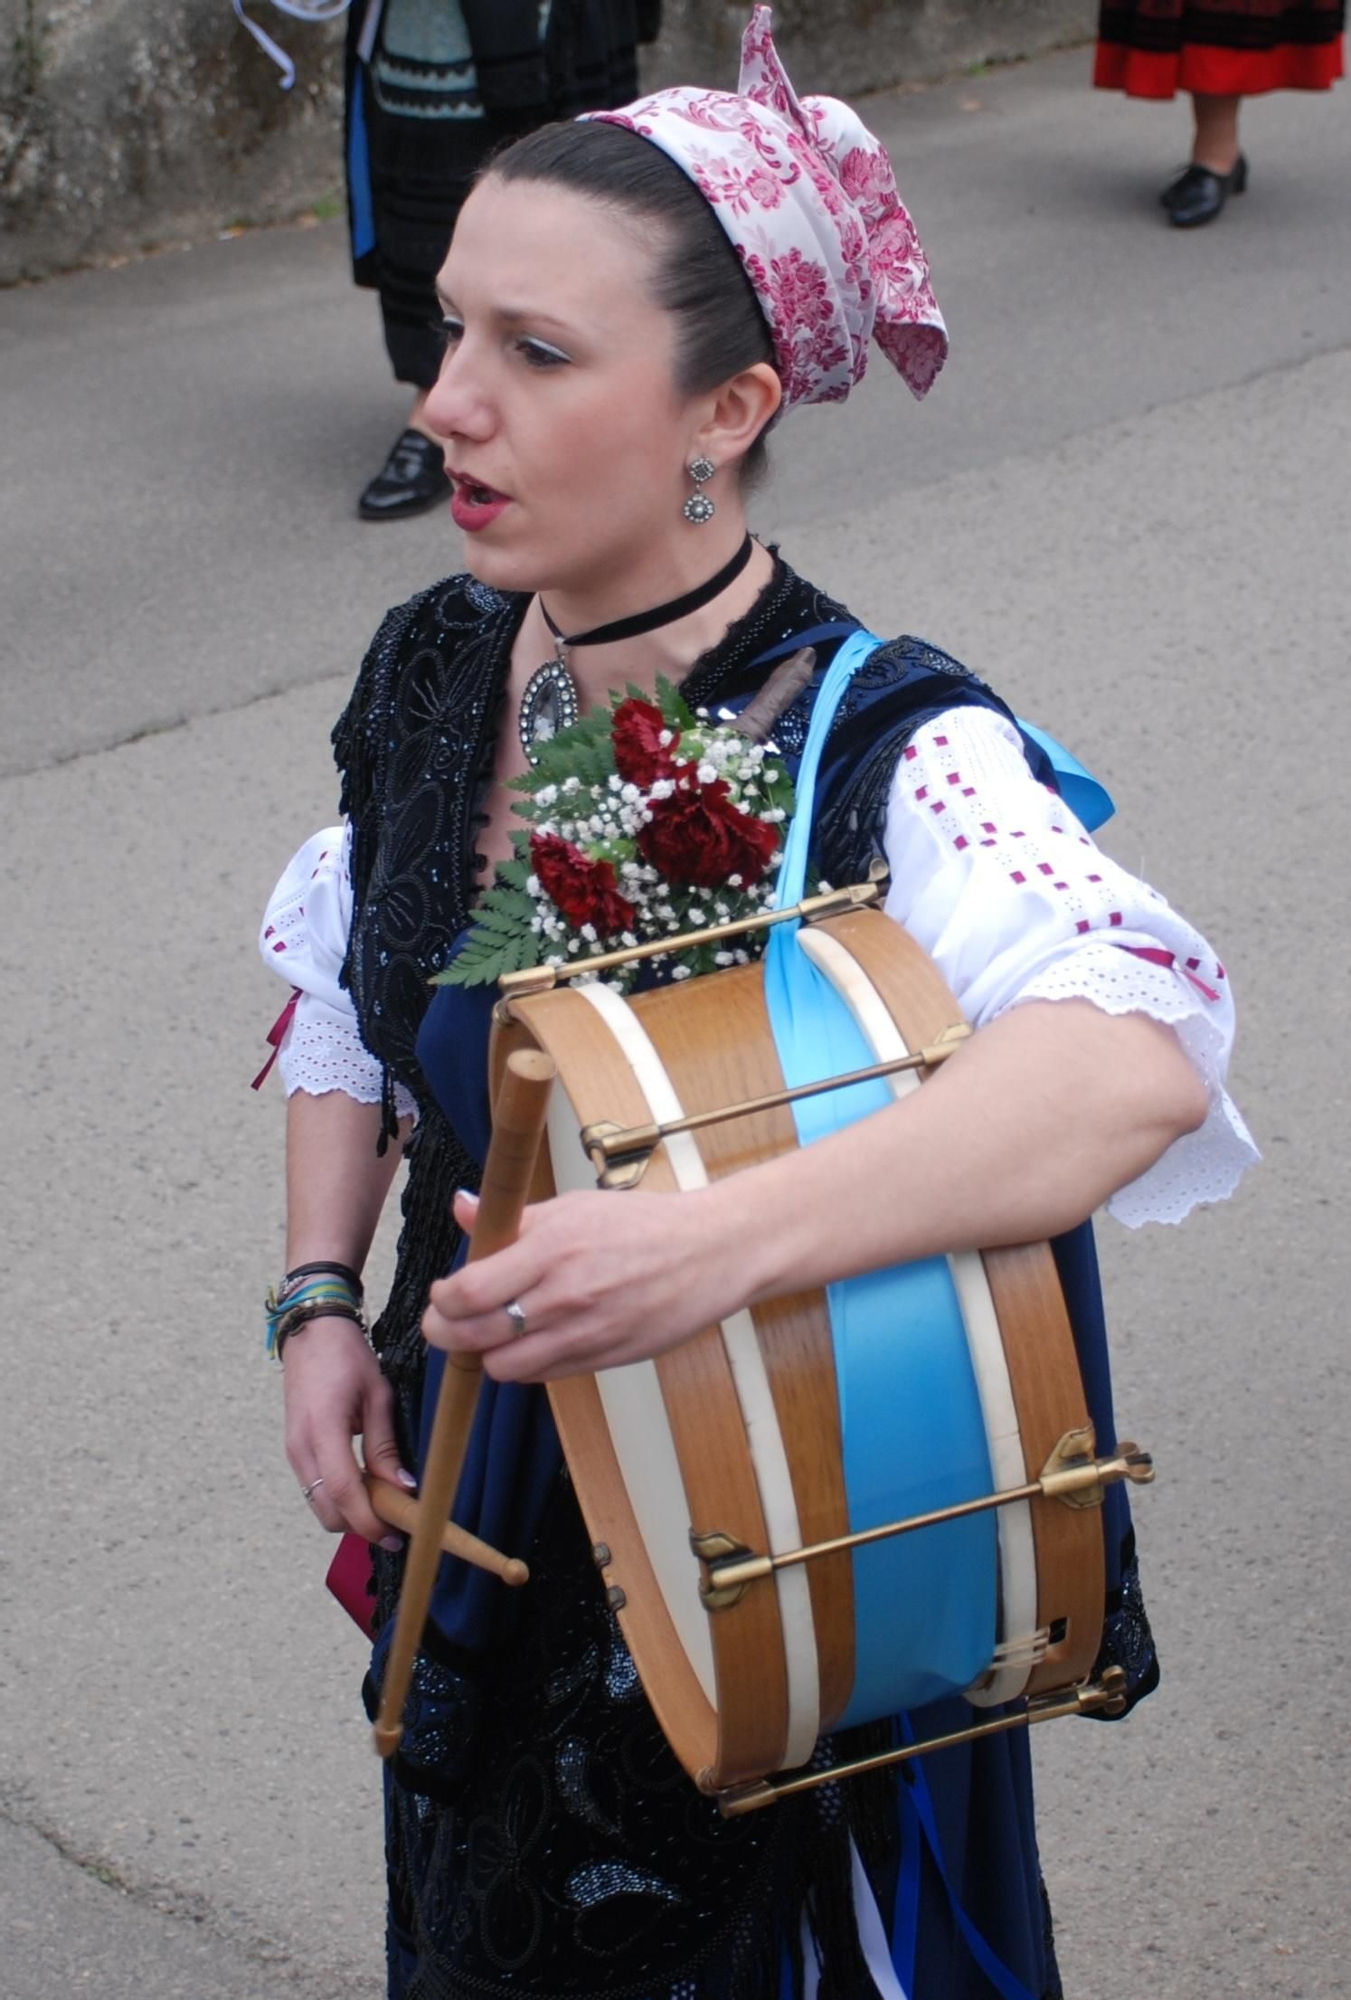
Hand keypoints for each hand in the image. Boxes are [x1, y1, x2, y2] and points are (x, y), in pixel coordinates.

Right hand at [282, 1315, 412, 1544]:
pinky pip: (315, 1488)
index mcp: (322, 1430)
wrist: (311, 1333)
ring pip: (319, 1504)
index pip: (345, 1492)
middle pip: (328, 1510)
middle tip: (397, 1522)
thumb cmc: (346, 1356)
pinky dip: (339, 1498)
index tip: (396, 1535)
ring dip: (350, 1513)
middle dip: (361, 1525)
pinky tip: (365, 1485)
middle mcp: (300, 1447)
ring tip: (384, 1504)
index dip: (370, 1521)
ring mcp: (293, 1451)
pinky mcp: (294, 1450)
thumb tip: (403, 1487)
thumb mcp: (377, 1395)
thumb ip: (385, 1444)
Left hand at [421, 1186, 752, 1383]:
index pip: (466, 1292)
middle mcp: (562, 1296)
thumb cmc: (642, 1225)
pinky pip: (539, 1376)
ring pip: (501, 1366)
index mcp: (550, 1249)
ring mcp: (583, 1334)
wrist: (709, 1254)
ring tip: (491, 1332)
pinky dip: (522, 1364)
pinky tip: (529, 1341)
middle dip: (446, 1332)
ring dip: (486, 1353)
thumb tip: (462, 1208)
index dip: (442, 1299)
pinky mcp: (601, 1360)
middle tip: (446, 1321)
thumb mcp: (574, 1207)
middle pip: (473, 1336)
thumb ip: (513, 1218)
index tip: (443, 1292)